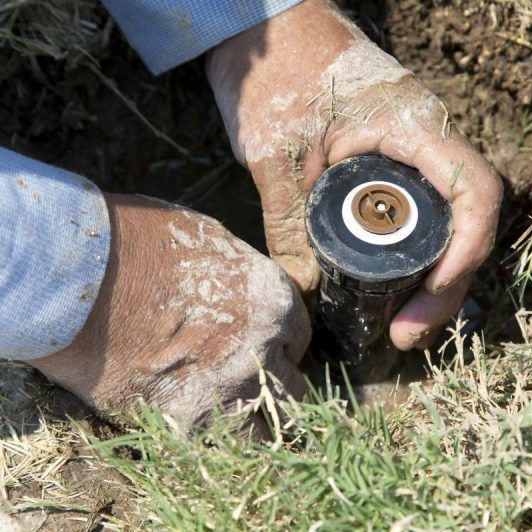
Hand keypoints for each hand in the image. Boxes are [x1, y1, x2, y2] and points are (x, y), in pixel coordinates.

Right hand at [29, 194, 309, 433]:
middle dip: (275, 390)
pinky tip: (191, 420)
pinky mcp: (182, 422)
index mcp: (273, 303)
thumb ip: (244, 279)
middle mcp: (262, 350)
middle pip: (292, 391)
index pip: (299, 339)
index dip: (280, 345)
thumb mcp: (212, 241)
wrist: (76, 275)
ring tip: (229, 416)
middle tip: (254, 388)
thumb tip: (251, 294)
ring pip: (264, 431)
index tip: (263, 350)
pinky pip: (212, 445)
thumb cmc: (138, 243)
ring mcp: (225, 391)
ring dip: (252, 425)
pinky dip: (206, 437)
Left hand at [207, 0, 502, 349]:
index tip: (428, 298)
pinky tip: (397, 286)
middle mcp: (430, 138)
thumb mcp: (277, 154)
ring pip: (451, 221)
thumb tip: (302, 297)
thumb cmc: (275, 71)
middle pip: (469, 220)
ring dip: (437, 276)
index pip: (474, 192)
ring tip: (405, 324)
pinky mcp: (400, 161)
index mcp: (415, 125)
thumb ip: (289, 224)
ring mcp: (419, 149)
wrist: (266, 27)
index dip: (466, 253)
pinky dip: (418, 253)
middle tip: (407, 334)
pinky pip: (426, 212)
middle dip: (447, 284)